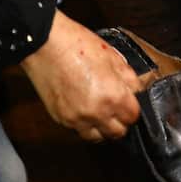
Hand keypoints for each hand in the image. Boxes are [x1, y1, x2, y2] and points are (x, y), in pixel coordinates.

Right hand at [20, 11, 141, 141]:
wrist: (44, 43)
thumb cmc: (76, 44)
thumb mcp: (112, 56)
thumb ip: (128, 78)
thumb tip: (136, 91)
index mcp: (113, 96)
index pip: (133, 117)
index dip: (132, 108)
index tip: (129, 102)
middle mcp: (96, 113)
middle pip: (117, 132)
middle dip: (120, 121)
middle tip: (117, 107)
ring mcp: (76, 118)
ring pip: (97, 137)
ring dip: (102, 127)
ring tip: (100, 111)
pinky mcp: (60, 119)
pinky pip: (78, 130)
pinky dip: (84, 123)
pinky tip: (84, 107)